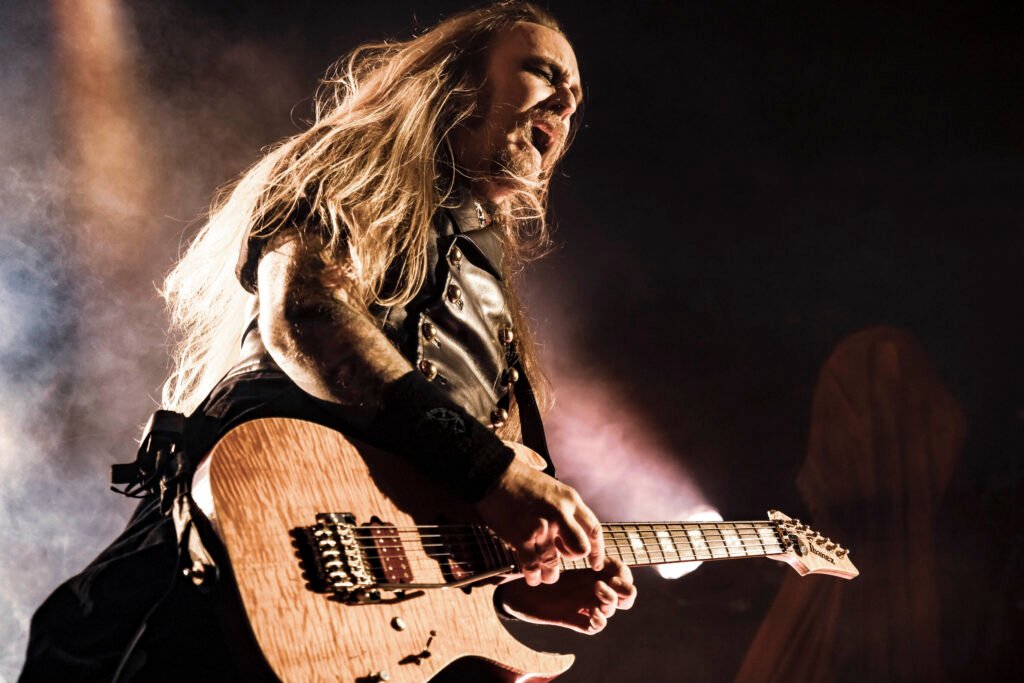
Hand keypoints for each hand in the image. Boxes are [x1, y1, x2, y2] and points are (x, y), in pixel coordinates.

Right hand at [474, 442, 603, 585]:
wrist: (493, 474)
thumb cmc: (521, 481)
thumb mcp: (553, 488)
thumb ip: (565, 509)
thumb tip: (570, 533)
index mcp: (570, 500)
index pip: (594, 530)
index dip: (596, 550)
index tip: (594, 562)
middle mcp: (560, 514)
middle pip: (580, 549)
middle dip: (572, 558)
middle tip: (561, 558)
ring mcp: (541, 526)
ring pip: (554, 563)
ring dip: (550, 574)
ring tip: (546, 576)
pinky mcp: (521, 537)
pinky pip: (532, 566)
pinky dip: (533, 576)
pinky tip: (532, 577)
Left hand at [496, 557, 636, 633]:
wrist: (512, 584)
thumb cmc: (530, 562)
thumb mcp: (550, 548)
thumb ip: (567, 543)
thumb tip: (581, 539)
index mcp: (590, 569)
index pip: (621, 572)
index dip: (623, 572)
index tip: (609, 564)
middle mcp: (590, 587)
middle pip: (625, 594)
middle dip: (625, 590)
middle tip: (611, 583)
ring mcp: (582, 603)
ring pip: (612, 609)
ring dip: (610, 601)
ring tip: (597, 590)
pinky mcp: (572, 618)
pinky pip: (594, 626)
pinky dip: (599, 621)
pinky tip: (591, 613)